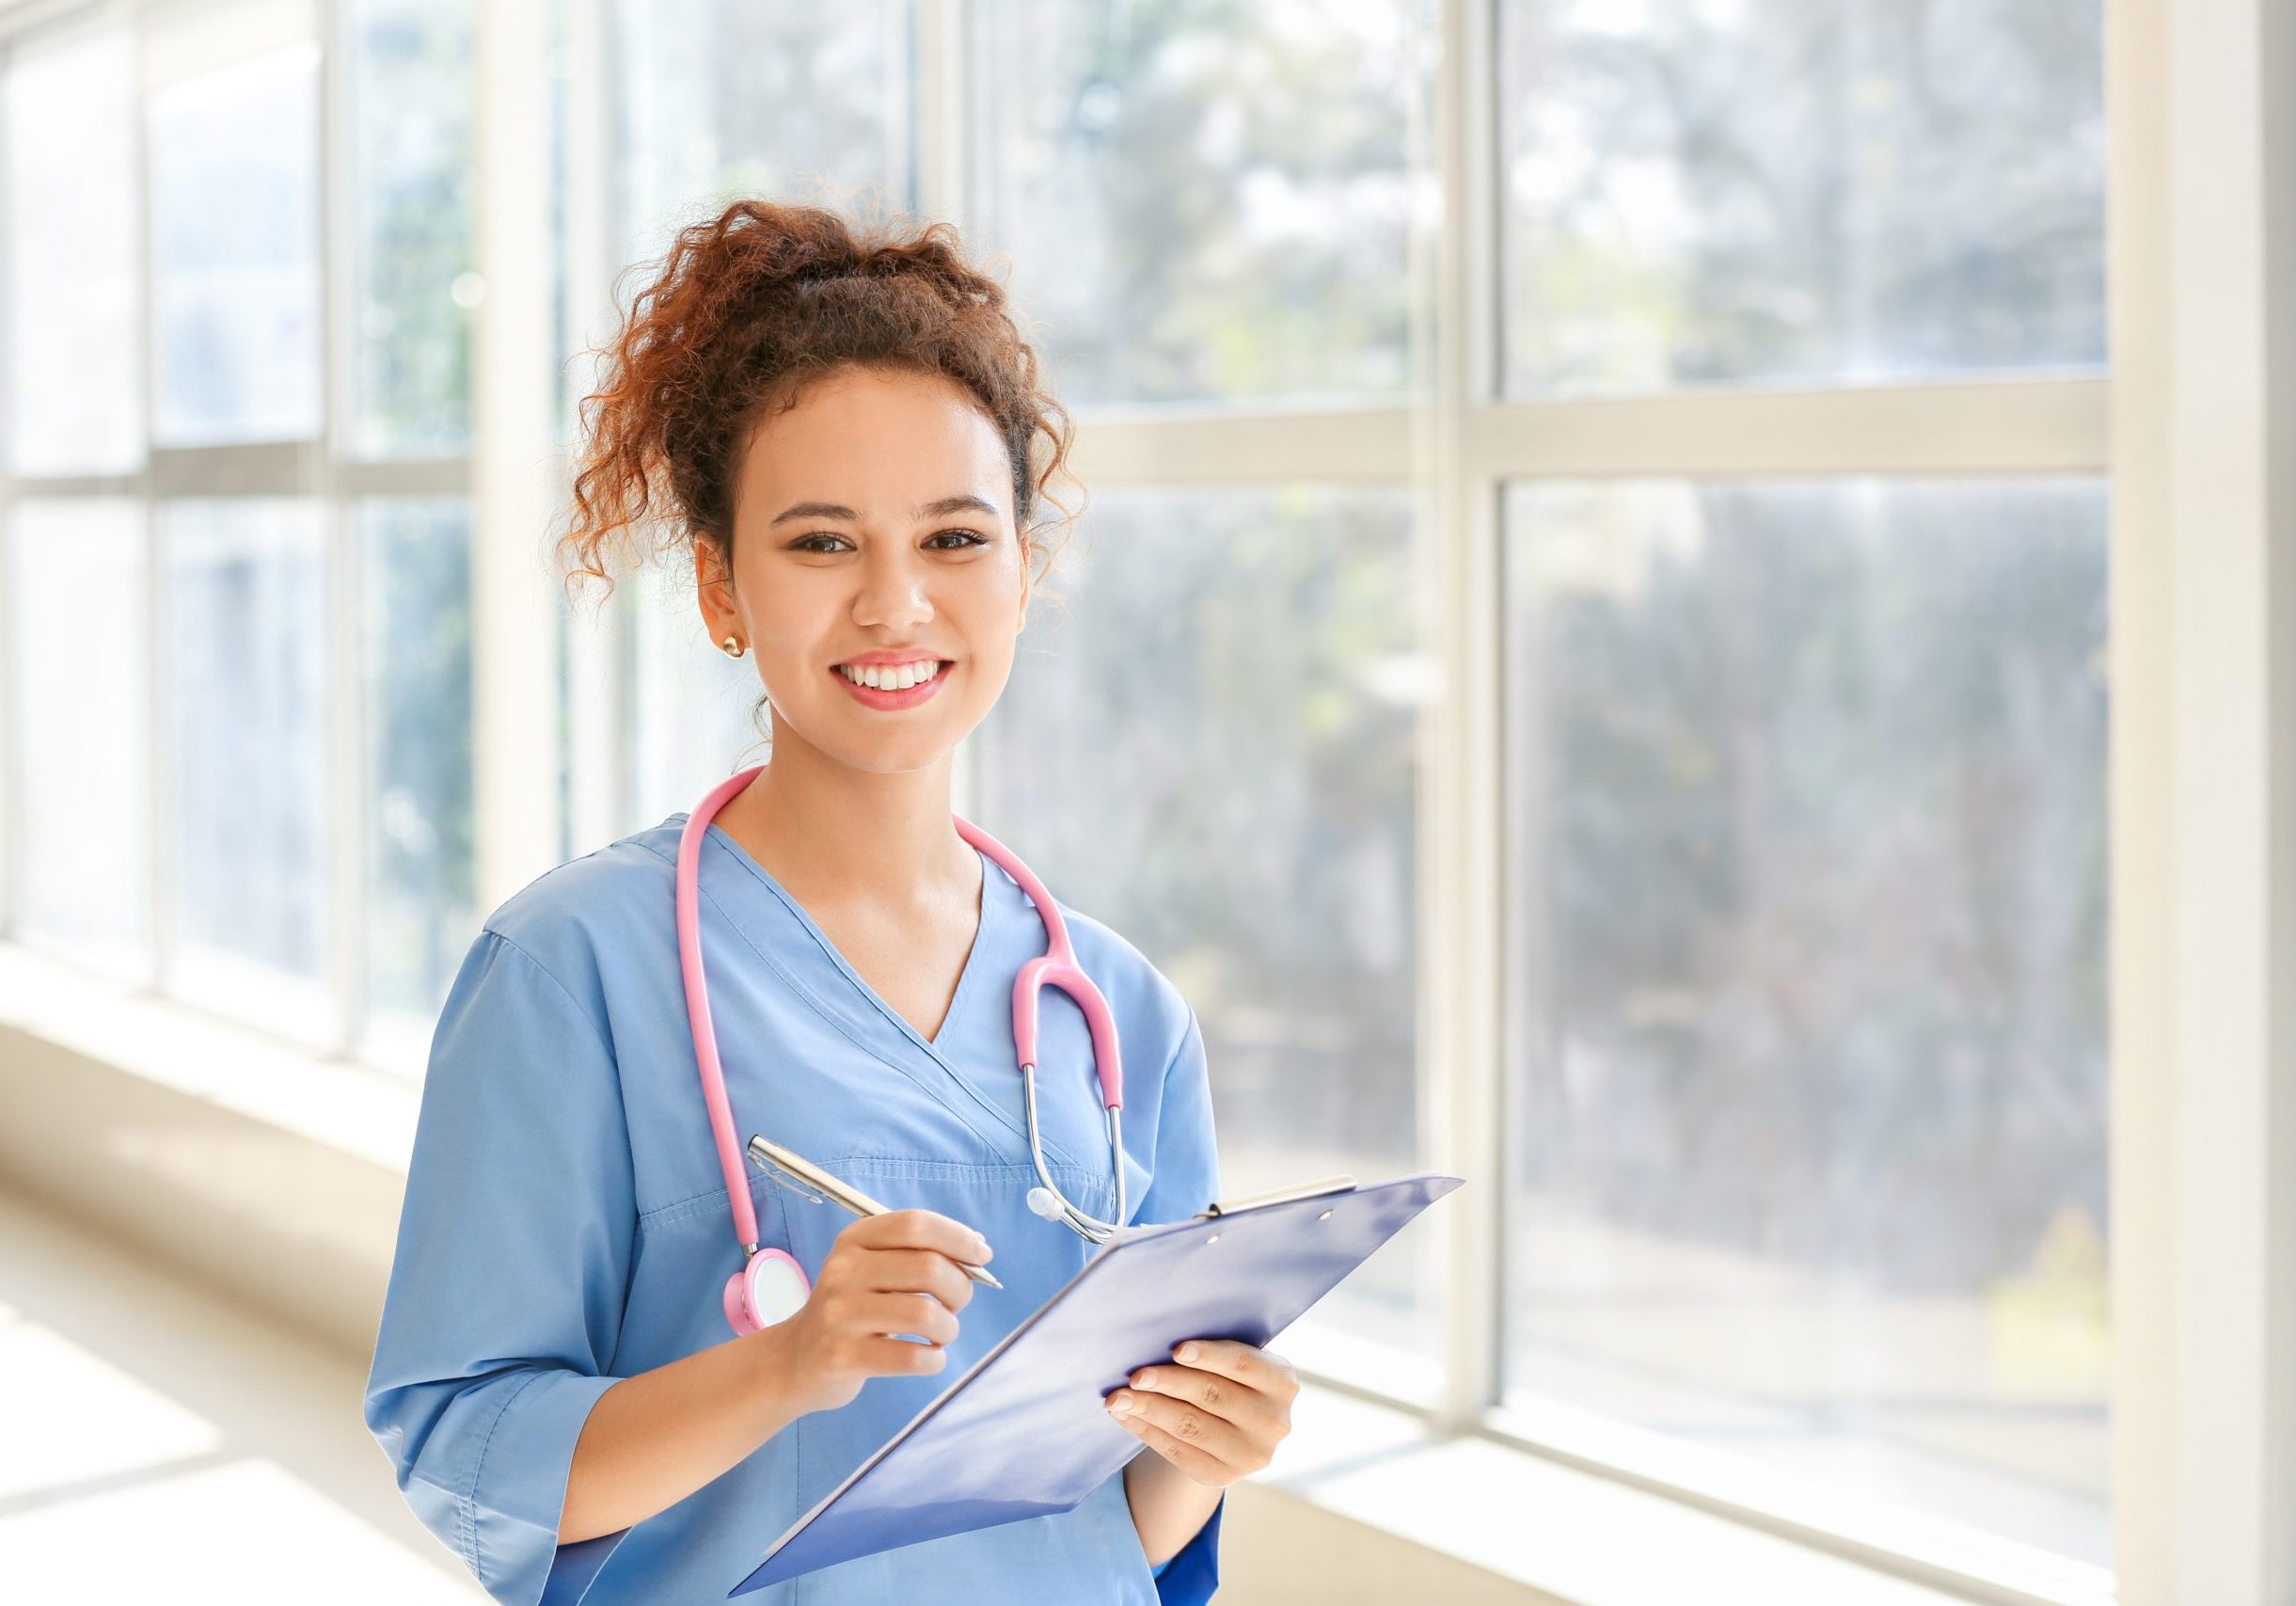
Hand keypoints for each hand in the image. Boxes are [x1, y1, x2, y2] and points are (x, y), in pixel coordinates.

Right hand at [760, 1209, 989, 1415]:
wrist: (794, 1360)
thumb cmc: (850, 1310)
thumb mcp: (871, 1269)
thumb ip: (916, 1255)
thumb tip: (977, 1249)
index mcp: (854, 1240)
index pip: (915, 1225)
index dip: (957, 1237)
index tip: (982, 1255)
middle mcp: (843, 1270)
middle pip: (928, 1268)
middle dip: (960, 1288)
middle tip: (956, 1304)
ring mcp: (840, 1314)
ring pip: (925, 1314)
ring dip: (949, 1328)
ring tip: (941, 1334)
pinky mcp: (843, 1356)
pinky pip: (912, 1357)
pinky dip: (934, 1359)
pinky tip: (929, 1357)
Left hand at [1102, 1338, 1297, 1484]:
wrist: (1235, 1430)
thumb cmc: (1229, 1379)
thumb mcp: (1238, 1363)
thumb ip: (1214, 1352)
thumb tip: (1158, 1339)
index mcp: (1282, 1382)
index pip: (1243, 1364)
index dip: (1209, 1355)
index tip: (1175, 1350)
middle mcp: (1273, 1421)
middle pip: (1212, 1395)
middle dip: (1168, 1383)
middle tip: (1134, 1375)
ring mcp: (1250, 1454)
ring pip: (1190, 1426)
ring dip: (1149, 1409)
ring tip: (1118, 1397)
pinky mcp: (1222, 1476)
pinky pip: (1177, 1451)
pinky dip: (1146, 1431)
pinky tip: (1126, 1416)